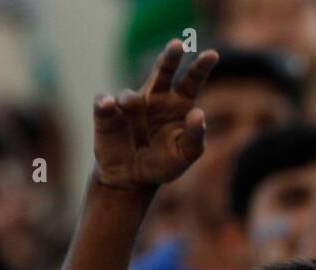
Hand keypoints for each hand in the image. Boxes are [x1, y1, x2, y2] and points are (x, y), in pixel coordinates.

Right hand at [93, 39, 217, 189]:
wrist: (133, 178)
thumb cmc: (163, 163)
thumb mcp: (185, 155)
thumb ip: (195, 137)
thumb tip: (199, 113)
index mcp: (179, 105)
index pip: (192, 82)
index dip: (201, 68)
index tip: (213, 55)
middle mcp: (157, 98)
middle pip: (164, 71)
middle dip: (171, 57)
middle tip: (178, 44)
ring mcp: (131, 103)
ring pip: (130, 95)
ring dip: (131, 105)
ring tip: (136, 128)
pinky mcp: (107, 113)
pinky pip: (103, 103)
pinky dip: (105, 104)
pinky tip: (108, 105)